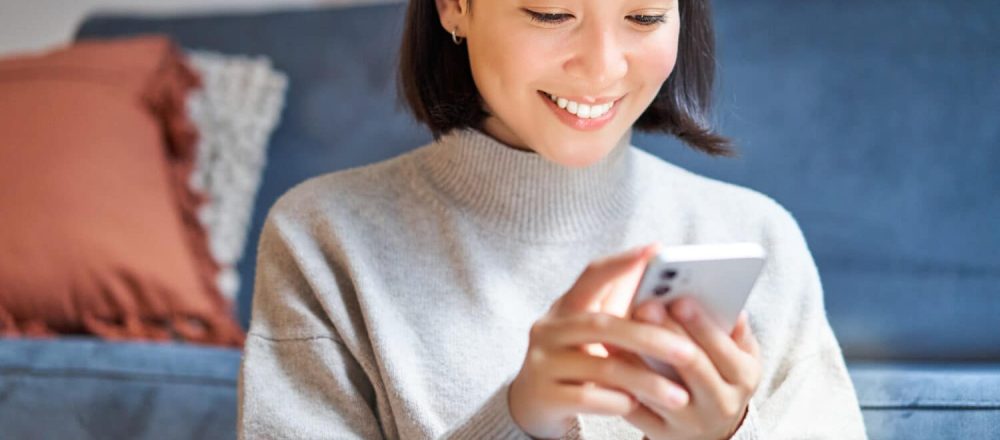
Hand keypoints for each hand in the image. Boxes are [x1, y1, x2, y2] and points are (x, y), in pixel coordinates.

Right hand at [509, 243, 699, 438]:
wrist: (533, 402)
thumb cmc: (576, 358)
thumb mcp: (593, 330)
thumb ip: (621, 305)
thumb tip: (664, 278)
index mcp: (565, 306)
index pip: (592, 275)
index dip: (622, 262)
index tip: (656, 251)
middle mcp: (548, 329)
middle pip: (602, 325)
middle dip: (650, 338)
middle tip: (690, 352)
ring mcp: (543, 363)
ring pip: (601, 367)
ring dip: (645, 381)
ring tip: (680, 396)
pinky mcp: (544, 396)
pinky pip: (590, 398)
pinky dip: (619, 402)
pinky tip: (640, 407)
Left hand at [624, 299, 761, 439]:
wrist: (711, 433)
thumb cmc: (721, 380)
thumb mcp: (740, 358)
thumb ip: (736, 331)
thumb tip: (731, 305)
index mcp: (743, 377)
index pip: (722, 348)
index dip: (700, 323)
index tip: (678, 299)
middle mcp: (721, 403)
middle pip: (691, 364)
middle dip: (667, 331)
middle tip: (645, 306)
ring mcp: (690, 422)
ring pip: (659, 387)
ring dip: (636, 355)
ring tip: (618, 327)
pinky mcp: (661, 433)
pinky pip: (636, 407)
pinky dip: (620, 381)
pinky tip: (607, 356)